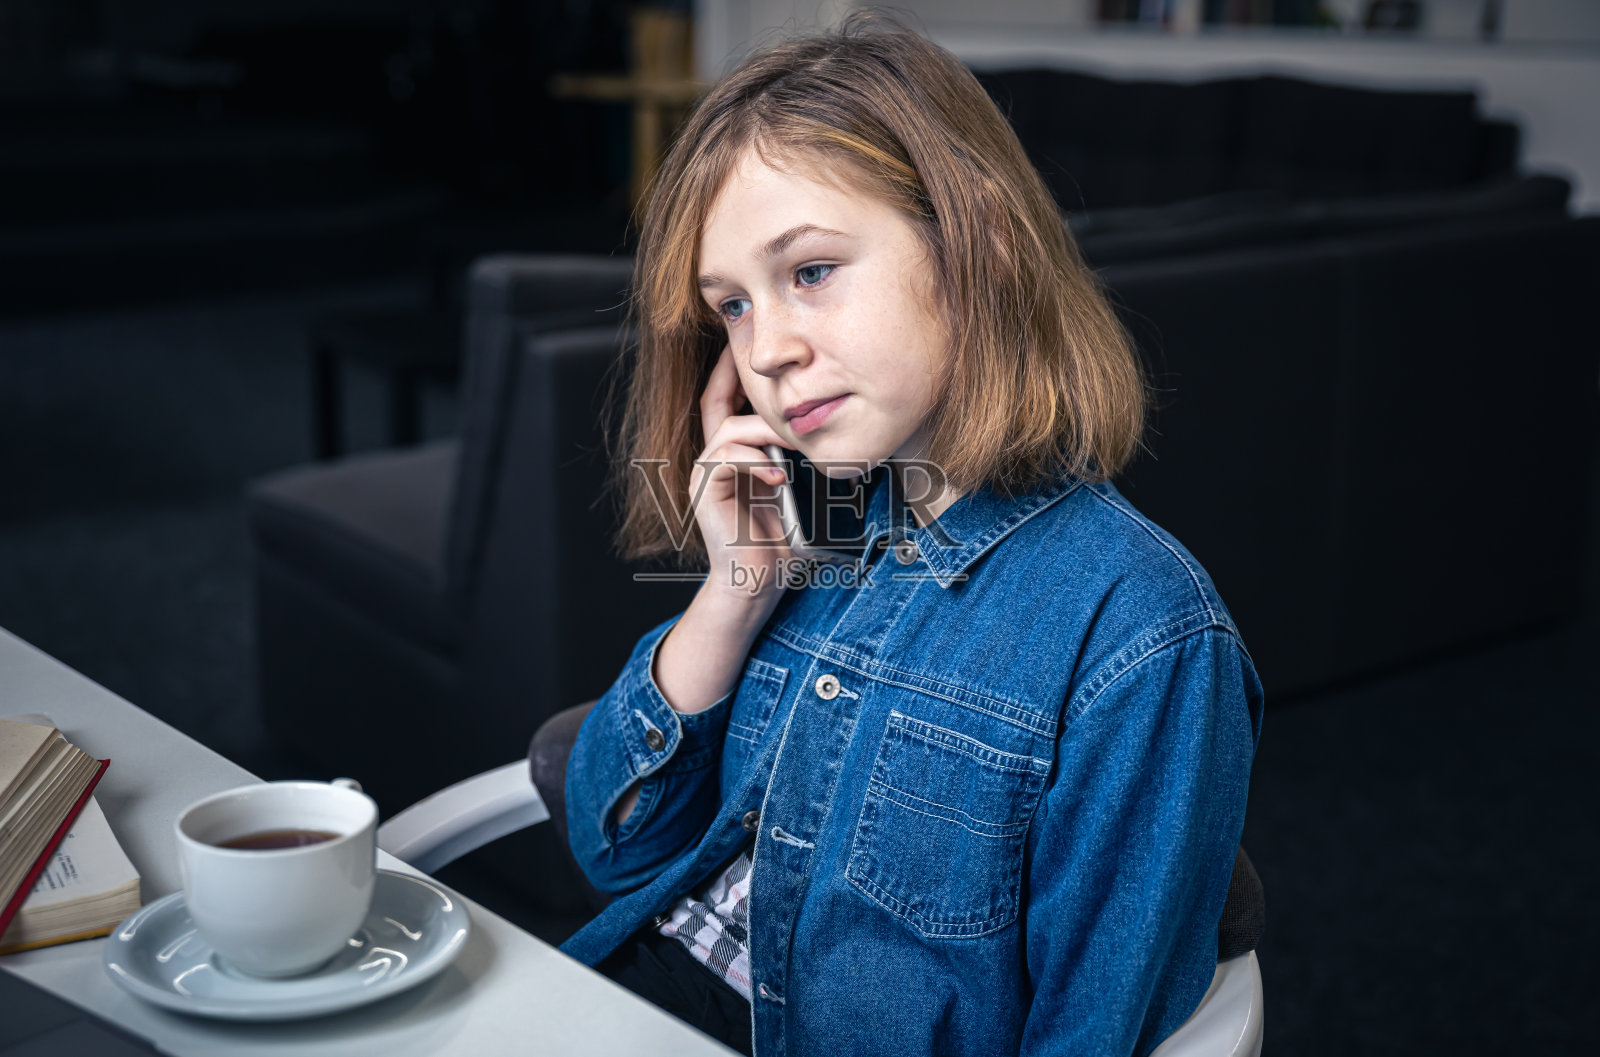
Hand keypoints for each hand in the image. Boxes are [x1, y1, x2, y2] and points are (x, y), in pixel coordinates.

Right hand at [692, 345, 791, 605]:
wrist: (758, 579)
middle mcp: (712, 460)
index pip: (726, 401)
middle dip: (733, 375)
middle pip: (714, 403)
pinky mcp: (706, 492)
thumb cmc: (779, 541)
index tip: (746, 346)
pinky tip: (778, 475)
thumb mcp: (791, 489)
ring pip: (727, 431)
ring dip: (763, 431)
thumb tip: (824, 428)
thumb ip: (792, 458)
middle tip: (756, 359)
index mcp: (732, 456)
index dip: (732, 372)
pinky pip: (725, 459)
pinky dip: (754, 462)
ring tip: (793, 442)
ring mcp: (705, 475)